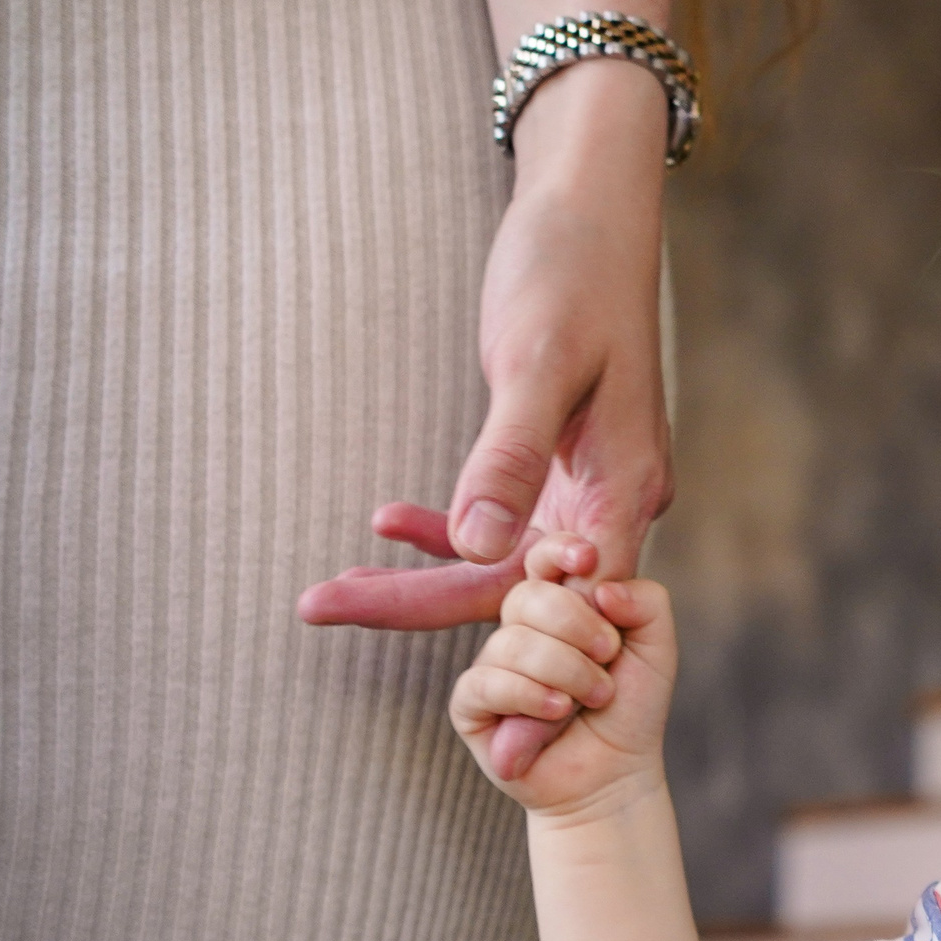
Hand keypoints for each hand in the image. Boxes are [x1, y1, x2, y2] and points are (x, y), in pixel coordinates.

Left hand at [298, 64, 670, 773]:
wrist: (592, 201)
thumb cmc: (569, 269)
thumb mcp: (534, 362)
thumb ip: (504, 457)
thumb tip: (469, 548)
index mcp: (623, 490)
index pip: (564, 607)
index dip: (517, 669)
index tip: (481, 739)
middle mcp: (611, 498)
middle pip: (515, 589)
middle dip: (420, 612)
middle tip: (317, 613)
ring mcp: (583, 479)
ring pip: (499, 559)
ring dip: (417, 578)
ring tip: (320, 596)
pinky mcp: (554, 455)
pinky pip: (497, 517)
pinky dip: (442, 528)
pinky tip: (382, 525)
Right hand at [451, 534, 679, 815]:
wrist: (616, 772)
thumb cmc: (630, 706)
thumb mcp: (656, 647)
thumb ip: (645, 601)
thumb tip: (599, 585)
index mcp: (558, 602)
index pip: (543, 558)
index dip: (559, 551)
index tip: (587, 558)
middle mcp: (519, 627)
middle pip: (527, 597)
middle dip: (577, 626)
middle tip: (608, 657)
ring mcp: (492, 663)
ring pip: (512, 643)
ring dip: (566, 672)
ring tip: (593, 698)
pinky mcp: (471, 704)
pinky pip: (486, 683)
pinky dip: (530, 696)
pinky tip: (558, 713)